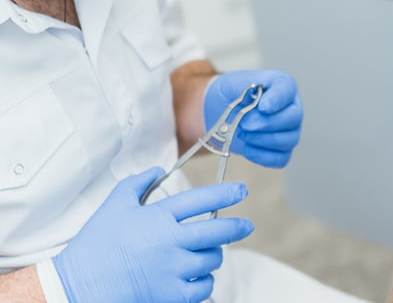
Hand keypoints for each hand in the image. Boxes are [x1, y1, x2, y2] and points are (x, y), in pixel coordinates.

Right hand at [52, 168, 252, 302]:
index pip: (202, 200)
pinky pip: (203, 287)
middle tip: (246, 225)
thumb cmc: (95, 244)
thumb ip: (137, 183)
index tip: (242, 191)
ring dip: (214, 255)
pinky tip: (198, 277)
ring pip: (212, 260)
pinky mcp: (171, 294)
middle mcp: (170, 241)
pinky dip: (205, 282)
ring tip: (207, 253)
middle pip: (217, 231)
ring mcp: (172, 269)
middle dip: (237, 227)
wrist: (78, 286)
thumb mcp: (114, 206)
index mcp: (158, 217)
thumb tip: (157, 169)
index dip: (226, 193)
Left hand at [204, 69, 302, 167]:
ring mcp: (289, 130)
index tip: (262, 107)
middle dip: (267, 123)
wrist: (220, 109)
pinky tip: (247, 147)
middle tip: (244, 124)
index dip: (276, 100)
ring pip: (288, 140)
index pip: (287, 90)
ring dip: (262, 140)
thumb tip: (258, 105)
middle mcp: (291, 107)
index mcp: (282, 85)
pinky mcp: (281, 150)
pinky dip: (262, 156)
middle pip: (293, 117)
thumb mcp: (233, 83)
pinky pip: (280, 159)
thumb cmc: (231, 93)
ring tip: (242, 133)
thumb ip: (244, 88)